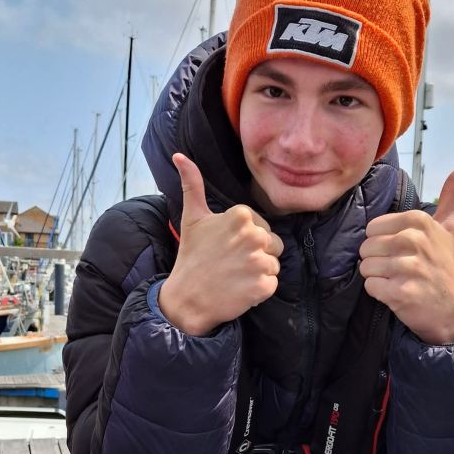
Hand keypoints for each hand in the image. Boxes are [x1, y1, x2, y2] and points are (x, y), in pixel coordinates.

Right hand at [158, 153, 283, 335]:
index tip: (227, 248)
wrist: (187, 298)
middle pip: (273, 244)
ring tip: (235, 277)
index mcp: (241, 215)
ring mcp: (260, 262)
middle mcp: (254, 236)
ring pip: (274, 264)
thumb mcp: (193, 217)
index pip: (262, 226)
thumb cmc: (191, 256)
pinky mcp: (264, 286)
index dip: (247, 239)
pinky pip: (272, 284)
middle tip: (231, 264)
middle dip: (256, 255)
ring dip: (258, 273)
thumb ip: (192, 184)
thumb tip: (179, 155)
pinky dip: (259, 291)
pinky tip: (240, 290)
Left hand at [359, 163, 453, 344]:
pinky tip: (396, 293)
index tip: (401, 251)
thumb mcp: (449, 227)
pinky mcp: (402, 293)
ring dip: (377, 276)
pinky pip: (371, 287)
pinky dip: (378, 292)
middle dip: (376, 260)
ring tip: (398, 280)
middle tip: (398, 268)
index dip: (380, 241)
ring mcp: (410, 268)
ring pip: (366, 267)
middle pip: (366, 247)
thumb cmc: (445, 265)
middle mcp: (416, 242)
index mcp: (420, 221)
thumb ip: (451, 195)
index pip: (373, 228)